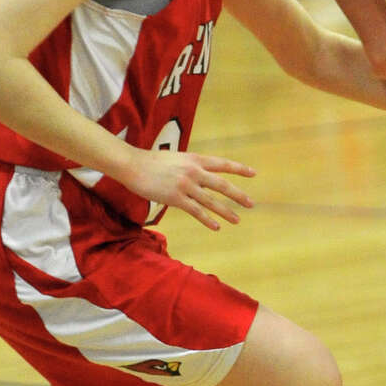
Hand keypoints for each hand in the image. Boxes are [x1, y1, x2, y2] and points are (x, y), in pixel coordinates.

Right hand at [124, 149, 255, 229]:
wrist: (132, 165)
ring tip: (237, 219)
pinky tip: (216, 227)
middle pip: (222, 185)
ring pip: (211, 201)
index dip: (239, 169)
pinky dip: (208, 220)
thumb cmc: (151, 162)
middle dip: (238, 195)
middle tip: (251, 204)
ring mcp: (185, 185)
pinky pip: (196, 211)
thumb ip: (191, 165)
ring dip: (226, 211)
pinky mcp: (175, 198)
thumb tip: (202, 174)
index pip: (222, 164)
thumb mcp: (177, 158)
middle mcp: (193, 171)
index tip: (253, 173)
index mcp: (195, 159)